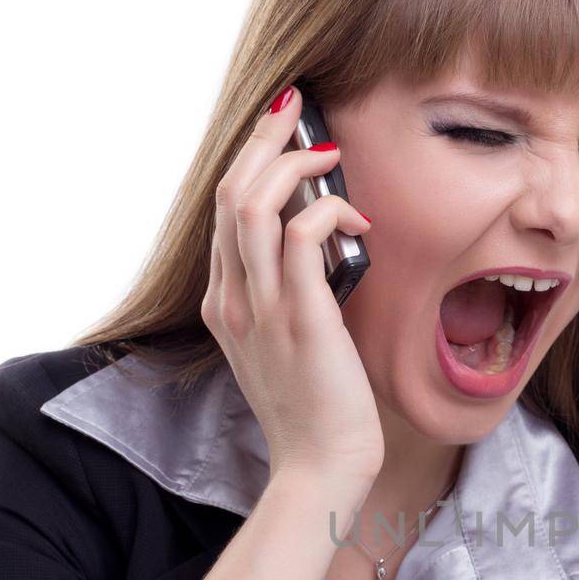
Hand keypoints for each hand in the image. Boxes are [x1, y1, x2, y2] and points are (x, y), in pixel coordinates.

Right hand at [203, 82, 383, 486]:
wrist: (320, 468)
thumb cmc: (316, 410)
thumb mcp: (288, 345)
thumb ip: (291, 297)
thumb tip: (323, 247)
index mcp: (224, 304)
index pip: (222, 211)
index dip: (249, 159)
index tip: (280, 129)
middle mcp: (232, 301)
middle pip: (228, 193)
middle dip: (263, 141)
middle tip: (298, 111)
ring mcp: (261, 309)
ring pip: (253, 204)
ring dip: (294, 164)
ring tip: (329, 152)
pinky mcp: (300, 320)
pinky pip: (302, 239)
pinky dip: (329, 213)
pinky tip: (356, 219)